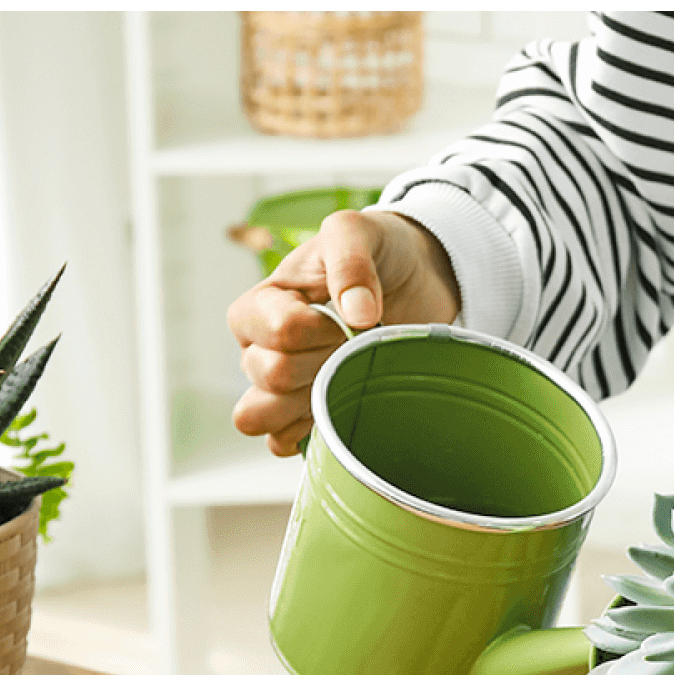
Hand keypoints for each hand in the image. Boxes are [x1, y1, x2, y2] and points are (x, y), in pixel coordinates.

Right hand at [227, 209, 460, 455]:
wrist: (413, 279)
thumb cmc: (376, 251)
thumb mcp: (359, 232)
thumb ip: (350, 260)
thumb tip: (356, 314)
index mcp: (264, 303)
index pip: (271, 331)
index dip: (314, 330)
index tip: (345, 318)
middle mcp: (261, 347)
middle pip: (268, 376)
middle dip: (320, 363)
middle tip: (354, 345)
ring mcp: (282, 386)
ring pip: (260, 416)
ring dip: (308, 402)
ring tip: (343, 377)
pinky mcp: (305, 415)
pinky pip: (280, 442)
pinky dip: (308, 434)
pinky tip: (341, 410)